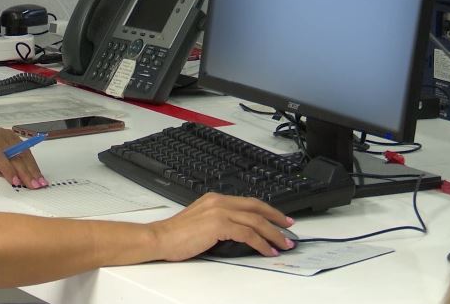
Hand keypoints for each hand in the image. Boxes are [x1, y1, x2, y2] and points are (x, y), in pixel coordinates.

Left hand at [0, 127, 48, 188]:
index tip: (16, 182)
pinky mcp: (11, 135)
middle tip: (35, 185)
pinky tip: (37, 172)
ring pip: (22, 151)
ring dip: (33, 168)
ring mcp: (4, 134)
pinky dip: (31, 162)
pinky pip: (24, 149)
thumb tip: (12, 183)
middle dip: (26, 172)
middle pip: (14, 154)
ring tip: (40, 181)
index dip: (8, 169)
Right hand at [148, 193, 294, 259]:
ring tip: (283, 244)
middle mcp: (219, 201)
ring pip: (256, 220)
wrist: (159, 238)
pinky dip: (261, 243)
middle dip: (277, 218)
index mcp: (215, 199)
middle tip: (290, 228)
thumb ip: (220, 222)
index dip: (267, 210)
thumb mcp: (201, 222)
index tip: (280, 219)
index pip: (248, 202)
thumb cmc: (176, 235)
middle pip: (256, 207)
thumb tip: (239, 233)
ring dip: (274, 234)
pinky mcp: (218, 225)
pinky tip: (267, 251)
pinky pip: (247, 233)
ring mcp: (219, 211)